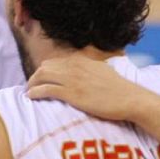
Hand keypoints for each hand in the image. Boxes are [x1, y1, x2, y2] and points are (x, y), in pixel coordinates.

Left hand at [26, 55, 144, 121]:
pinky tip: (31, 96)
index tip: (41, 79)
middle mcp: (74, 66)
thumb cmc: (120, 89)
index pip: (55, 61)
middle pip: (45, 67)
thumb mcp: (103, 71)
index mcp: (82, 60)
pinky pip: (46, 90)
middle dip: (35, 76)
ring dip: (32, 84)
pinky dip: (35, 92)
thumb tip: (86, 71)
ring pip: (42, 76)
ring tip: (29, 92)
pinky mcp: (72, 93)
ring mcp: (72, 79)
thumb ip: (90, 68)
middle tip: (32, 86)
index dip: (45, 71)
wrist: (130, 99)